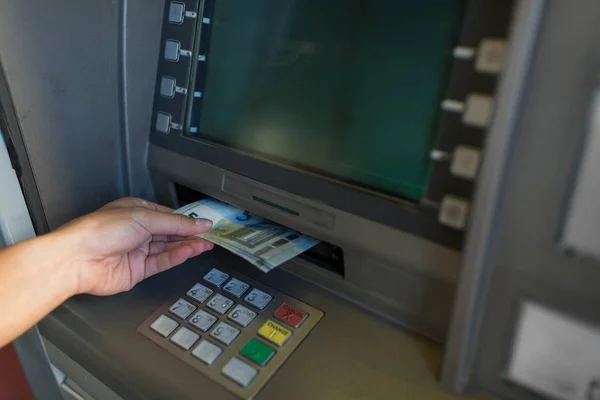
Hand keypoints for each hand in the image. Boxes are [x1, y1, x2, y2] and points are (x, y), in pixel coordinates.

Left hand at [54, 197, 213, 295]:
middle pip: (169, 232)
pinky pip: (161, 262)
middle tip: (210, 235)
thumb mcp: (144, 218)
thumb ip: (176, 223)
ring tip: (206, 244)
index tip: (205, 223)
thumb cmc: (100, 230)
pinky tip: (190, 251)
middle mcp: (137, 231)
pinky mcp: (137, 270)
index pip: (168, 215)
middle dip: (190, 233)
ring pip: (168, 248)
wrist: (77, 259)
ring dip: (187, 245)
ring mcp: (137, 251)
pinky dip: (177, 257)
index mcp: (136, 211)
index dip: (187, 219)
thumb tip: (199, 223)